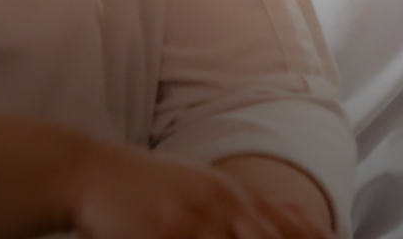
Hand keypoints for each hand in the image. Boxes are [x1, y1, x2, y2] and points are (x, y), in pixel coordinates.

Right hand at [63, 140, 328, 238]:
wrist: (89, 171)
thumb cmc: (145, 185)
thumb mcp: (199, 187)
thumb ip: (236, 205)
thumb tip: (279, 219)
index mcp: (231, 192)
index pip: (284, 221)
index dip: (313, 236)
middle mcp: (220, 203)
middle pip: (270, 237)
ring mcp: (193, 219)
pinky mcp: (164, 234)